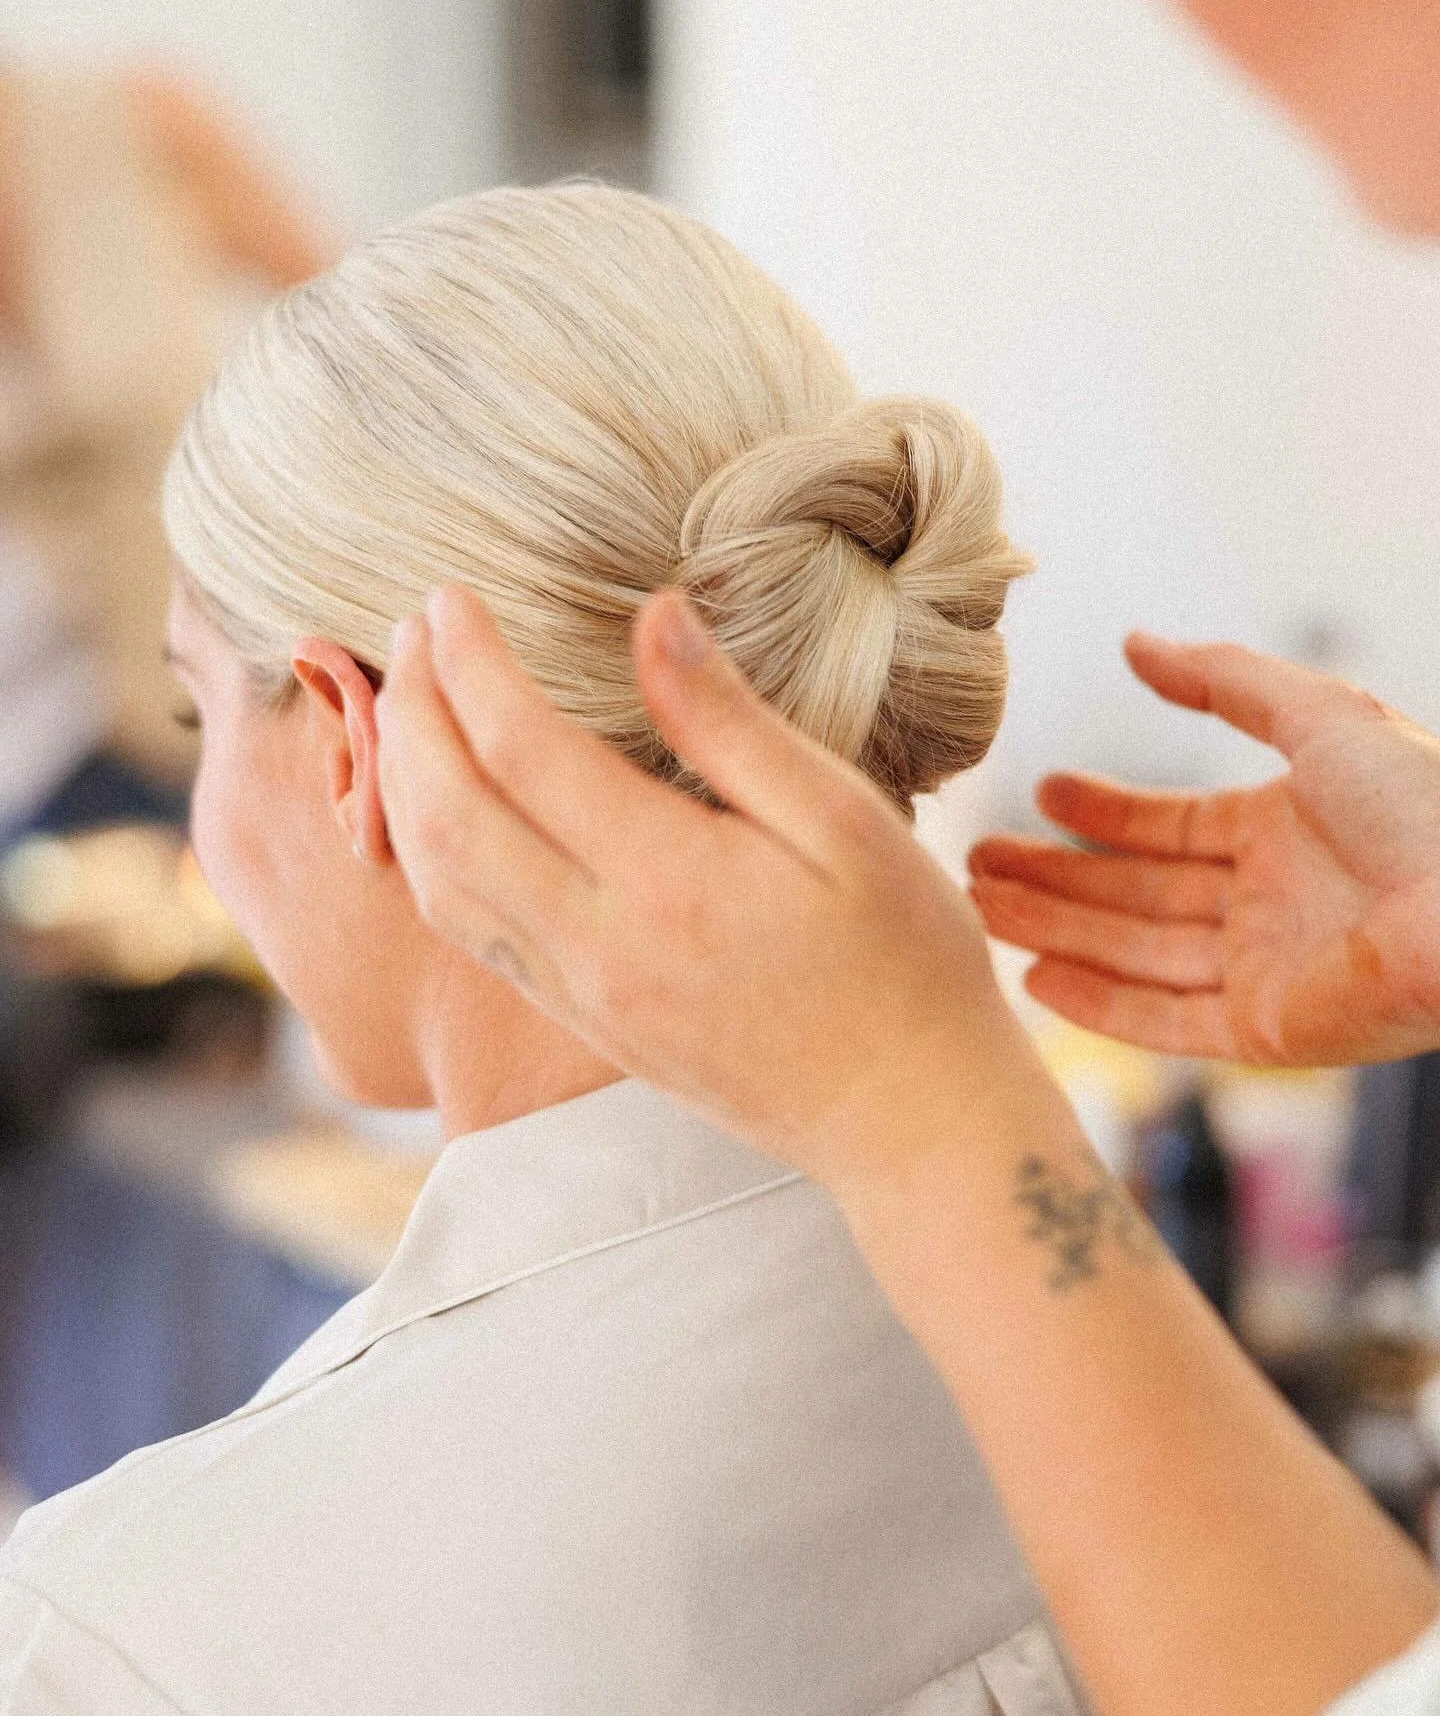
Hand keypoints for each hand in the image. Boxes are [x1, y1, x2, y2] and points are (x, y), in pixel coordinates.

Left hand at [375, 586, 1038, 1187]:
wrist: (905, 1120)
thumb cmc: (901, 960)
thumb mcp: (844, 820)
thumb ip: (731, 722)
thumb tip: (654, 616)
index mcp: (665, 879)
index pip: (519, 748)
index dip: (469, 662)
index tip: (451, 596)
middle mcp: (597, 942)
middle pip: (447, 811)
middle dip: (413, 709)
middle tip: (412, 628)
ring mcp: (581, 992)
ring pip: (438, 878)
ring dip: (401, 781)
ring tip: (407, 702)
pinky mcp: (585, 1021)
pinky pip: (470, 931)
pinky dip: (427, 854)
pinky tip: (437, 809)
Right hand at [970, 634, 1439, 1064]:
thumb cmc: (1425, 802)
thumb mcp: (1319, 713)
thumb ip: (1222, 678)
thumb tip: (1134, 644)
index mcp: (1282, 831)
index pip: (1169, 829)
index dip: (1104, 813)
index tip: (1042, 794)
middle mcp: (1265, 903)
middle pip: (1135, 893)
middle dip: (1056, 877)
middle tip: (979, 861)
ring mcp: (1262, 969)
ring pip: (1133, 952)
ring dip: (1057, 930)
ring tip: (982, 906)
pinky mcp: (1265, 1030)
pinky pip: (1163, 1018)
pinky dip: (1097, 1002)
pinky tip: (1036, 977)